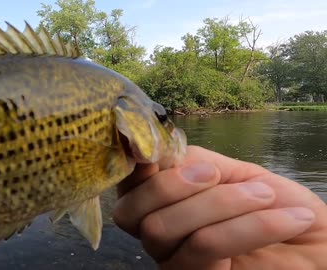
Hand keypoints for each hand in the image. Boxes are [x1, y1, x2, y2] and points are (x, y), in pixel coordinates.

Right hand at [114, 145, 326, 268]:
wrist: (316, 243)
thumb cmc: (277, 206)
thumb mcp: (236, 172)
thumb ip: (195, 161)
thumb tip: (161, 148)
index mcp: (164, 203)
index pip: (126, 187)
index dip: (130, 164)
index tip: (150, 147)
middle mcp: (159, 235)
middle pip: (130, 213)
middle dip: (167, 185)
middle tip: (214, 173)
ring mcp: (175, 262)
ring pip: (161, 229)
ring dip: (217, 202)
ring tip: (263, 196)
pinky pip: (205, 246)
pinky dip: (249, 224)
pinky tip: (288, 219)